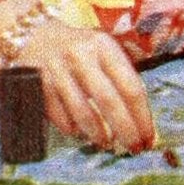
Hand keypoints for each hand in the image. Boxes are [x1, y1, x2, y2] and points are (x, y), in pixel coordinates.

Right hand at [19, 18, 156, 152]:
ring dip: (98, 134)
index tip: (149, 137)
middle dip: (125, 130)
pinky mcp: (38, 86)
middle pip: (108, 101)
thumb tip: (141, 121)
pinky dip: (73, 129)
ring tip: (107, 144)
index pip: (130, 86)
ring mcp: (57, 71)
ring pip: (83, 113)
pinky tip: (81, 132)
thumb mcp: (103, 51)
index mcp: (103, 47)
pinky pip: (60, 117)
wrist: (34, 36)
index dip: (142, 116)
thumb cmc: (80, 50)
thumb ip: (121, 78)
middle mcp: (81, 56)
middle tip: (134, 148)